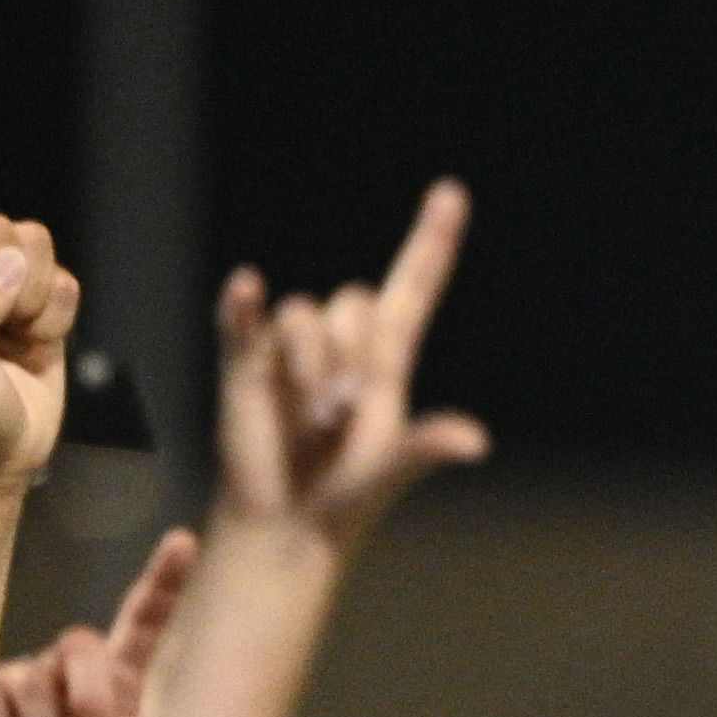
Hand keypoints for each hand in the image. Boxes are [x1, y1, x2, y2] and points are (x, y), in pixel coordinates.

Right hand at [213, 180, 483, 548]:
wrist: (284, 525)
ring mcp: (290, 351)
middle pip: (354, 299)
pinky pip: (242, 318)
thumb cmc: (345, 497)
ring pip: (306, 313)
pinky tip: (246, 288)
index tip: (452, 190)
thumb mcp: (391, 471)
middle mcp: (341, 345)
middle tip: (339, 419)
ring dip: (311, 365)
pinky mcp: (245, 364)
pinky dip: (242, 303)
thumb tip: (475, 442)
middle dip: (351, 355)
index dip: (432, 239)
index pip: (415, 285)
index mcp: (388, 361)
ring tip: (309, 423)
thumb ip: (426, 447)